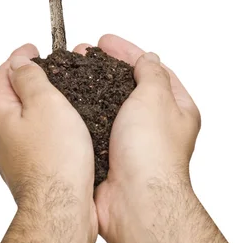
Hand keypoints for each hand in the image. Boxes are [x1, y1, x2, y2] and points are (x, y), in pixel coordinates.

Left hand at [0, 43, 97, 242]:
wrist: (61, 206)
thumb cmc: (56, 158)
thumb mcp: (45, 102)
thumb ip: (30, 77)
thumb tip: (20, 62)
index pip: (4, 71)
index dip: (21, 56)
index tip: (34, 48)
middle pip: (10, 93)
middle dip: (30, 77)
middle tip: (52, 67)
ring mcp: (10, 151)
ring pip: (23, 114)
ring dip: (39, 101)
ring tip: (62, 92)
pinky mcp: (26, 164)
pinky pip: (33, 134)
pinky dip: (44, 122)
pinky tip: (63, 124)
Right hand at [74, 35, 231, 242]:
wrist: (135, 201)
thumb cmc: (152, 153)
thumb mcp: (156, 97)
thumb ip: (151, 73)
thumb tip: (148, 58)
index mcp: (176, 108)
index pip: (151, 69)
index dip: (127, 51)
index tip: (105, 41)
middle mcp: (155, 125)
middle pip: (128, 85)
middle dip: (104, 67)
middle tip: (82, 54)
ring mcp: (132, 141)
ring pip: (107, 105)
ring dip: (89, 87)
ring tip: (69, 73)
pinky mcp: (110, 155)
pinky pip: (94, 127)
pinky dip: (81, 113)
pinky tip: (66, 104)